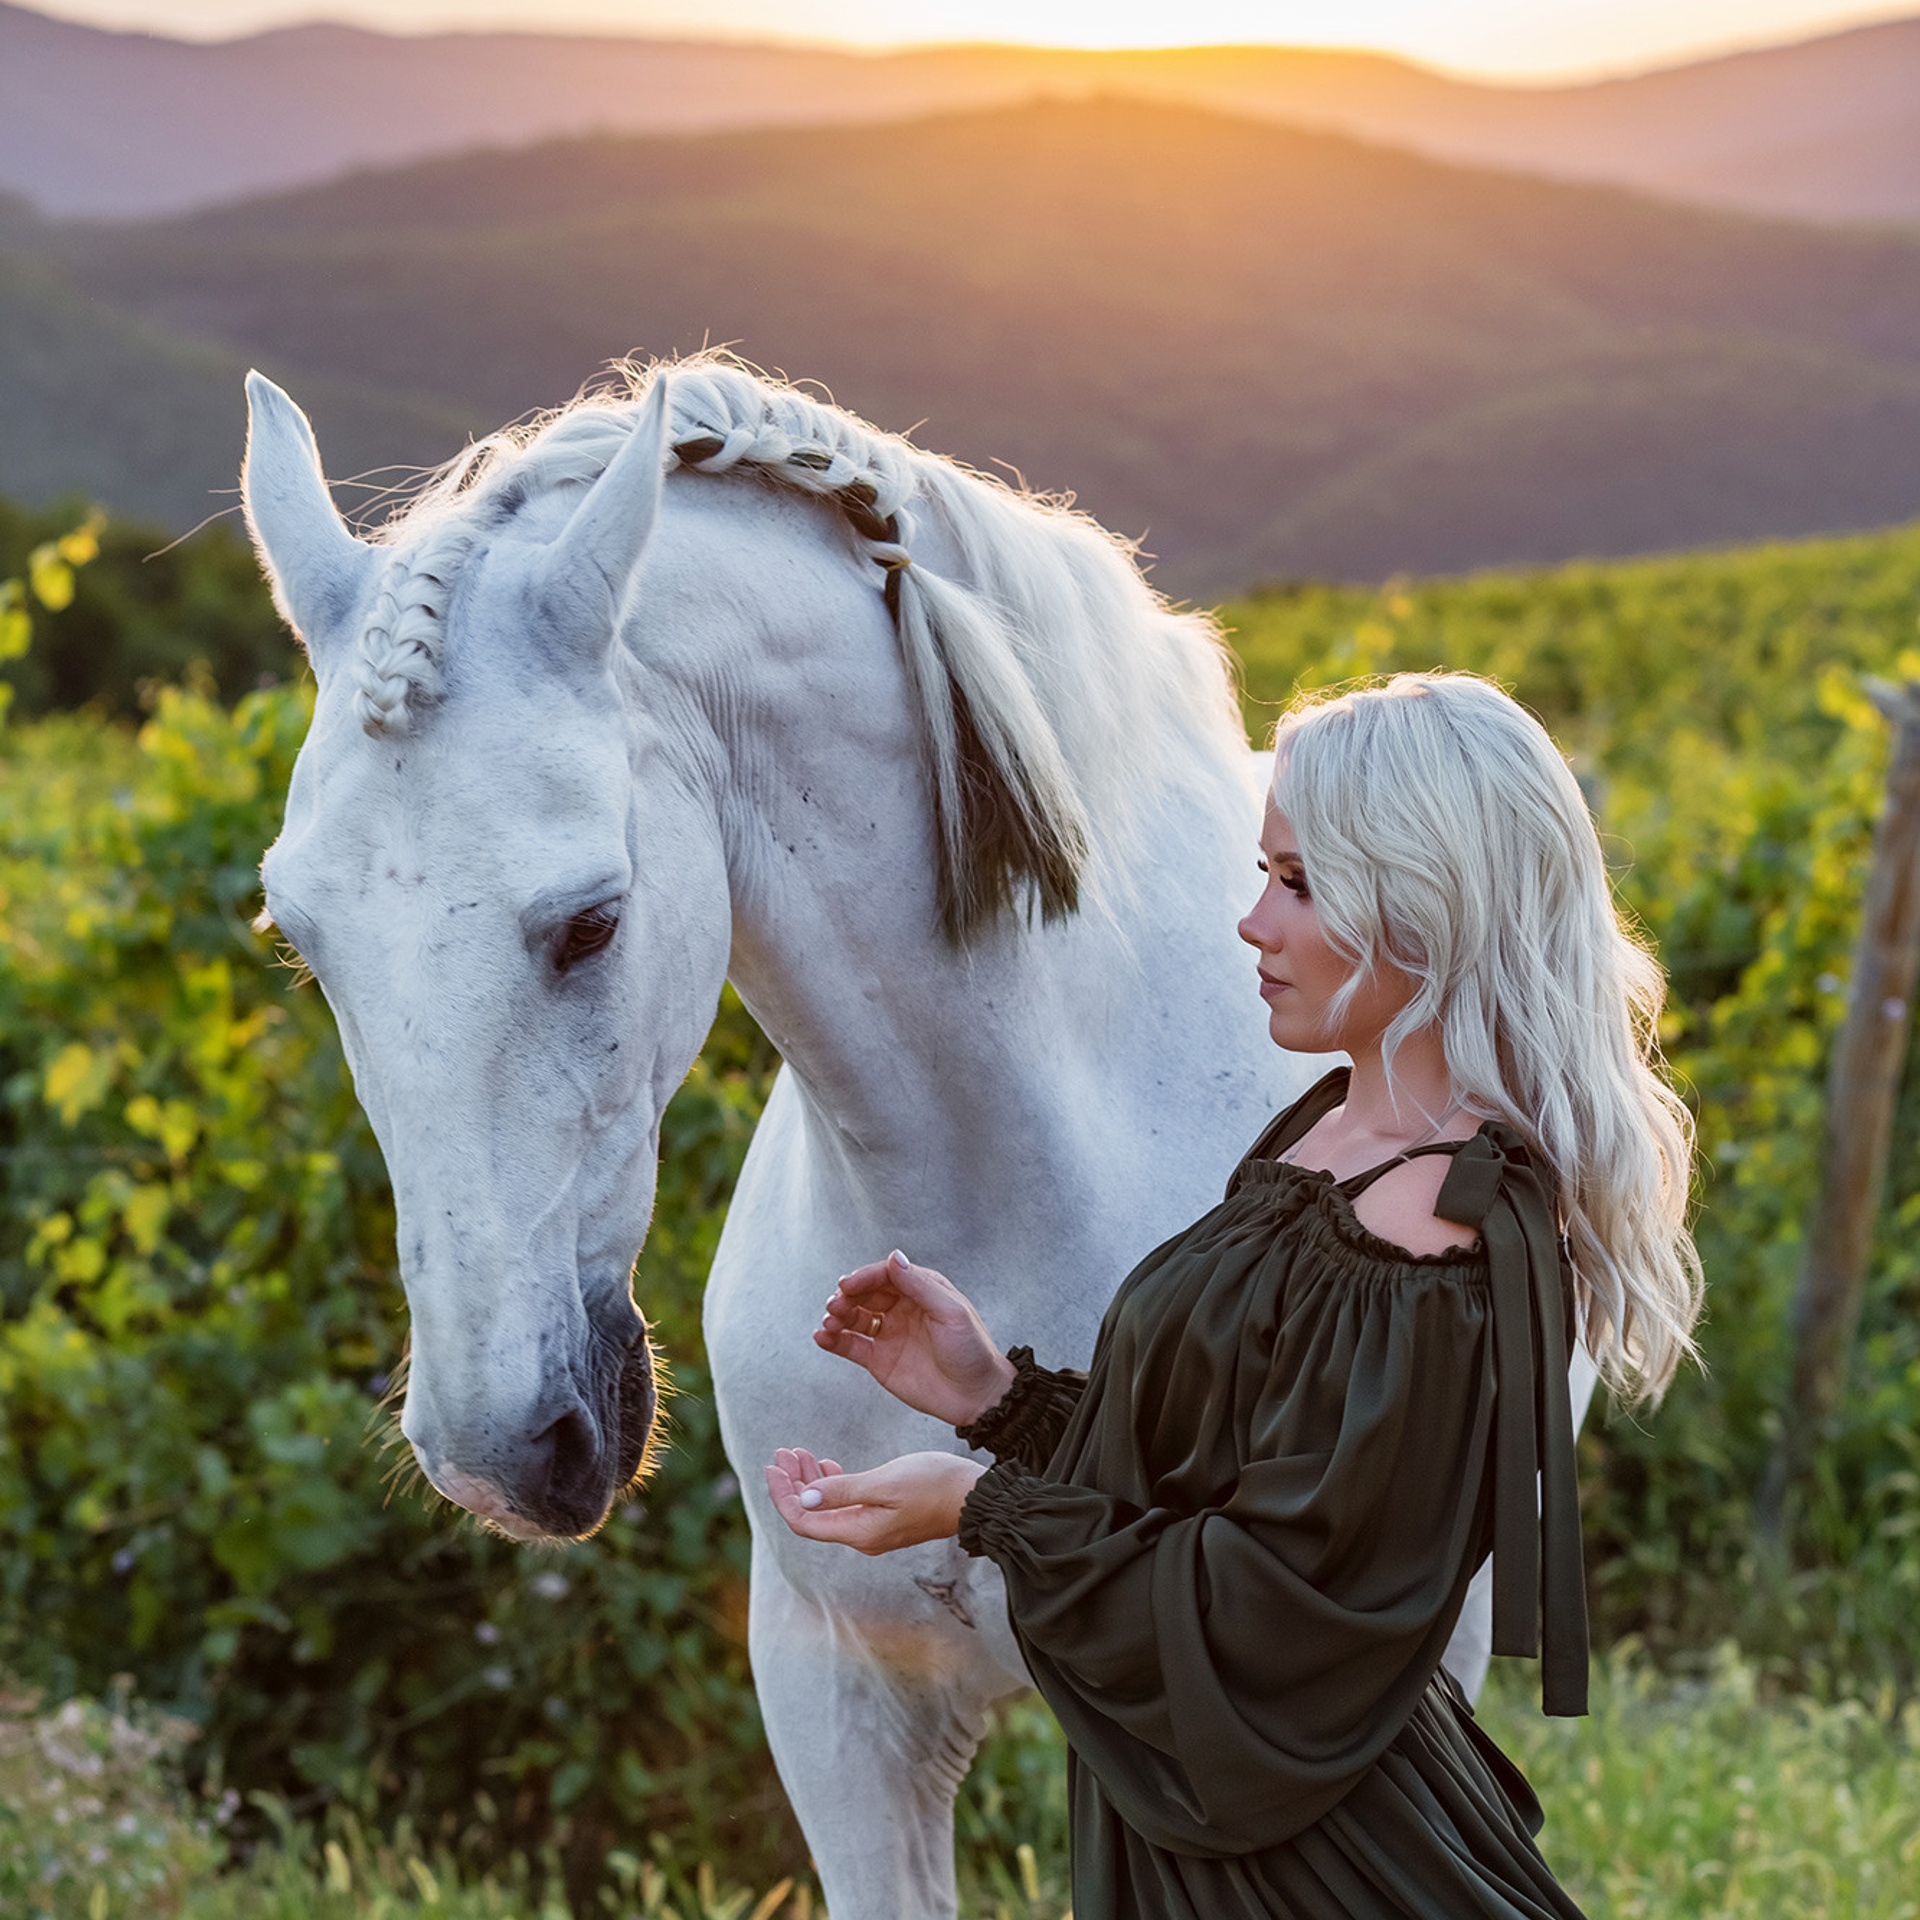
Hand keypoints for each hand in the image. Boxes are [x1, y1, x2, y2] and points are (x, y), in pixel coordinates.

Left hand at [764, 1446, 985, 1555]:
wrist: (976, 1496)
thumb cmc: (935, 1484)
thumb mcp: (886, 1482)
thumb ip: (842, 1491)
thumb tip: (802, 1500)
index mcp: (859, 1531)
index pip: (803, 1521)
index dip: (782, 1495)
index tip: (771, 1465)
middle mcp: (863, 1535)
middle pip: (812, 1514)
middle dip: (792, 1483)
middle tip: (781, 1452)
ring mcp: (875, 1527)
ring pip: (828, 1507)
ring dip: (810, 1480)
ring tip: (797, 1452)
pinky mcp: (887, 1515)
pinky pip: (847, 1503)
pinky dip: (832, 1482)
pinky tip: (826, 1464)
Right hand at [815, 1250, 1015, 1426]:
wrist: (976, 1396)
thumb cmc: (972, 1350)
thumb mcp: (951, 1312)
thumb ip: (920, 1286)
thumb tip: (894, 1258)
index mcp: (921, 1290)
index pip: (885, 1275)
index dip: (864, 1277)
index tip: (847, 1285)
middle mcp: (902, 1308)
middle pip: (865, 1294)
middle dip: (847, 1296)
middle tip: (835, 1305)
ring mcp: (889, 1334)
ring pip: (854, 1317)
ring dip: (837, 1316)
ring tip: (829, 1322)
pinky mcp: (880, 1360)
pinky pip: (851, 1345)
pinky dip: (834, 1340)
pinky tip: (822, 1338)